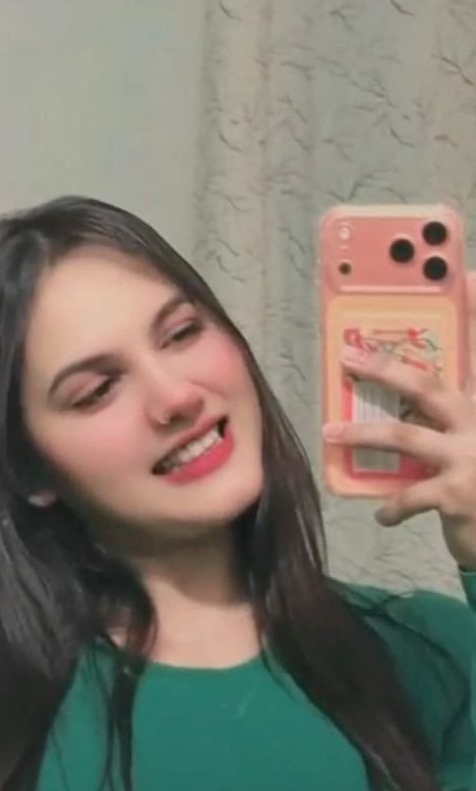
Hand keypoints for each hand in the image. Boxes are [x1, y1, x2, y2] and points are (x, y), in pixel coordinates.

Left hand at [322, 272, 475, 568]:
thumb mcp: (473, 445)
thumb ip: (451, 419)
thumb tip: (396, 405)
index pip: (475, 351)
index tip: (466, 275)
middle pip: (428, 385)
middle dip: (384, 368)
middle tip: (347, 356)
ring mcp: (471, 457)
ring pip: (405, 436)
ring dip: (361, 434)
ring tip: (330, 433)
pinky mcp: (457, 494)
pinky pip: (409, 495)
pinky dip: (391, 506)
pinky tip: (380, 515)